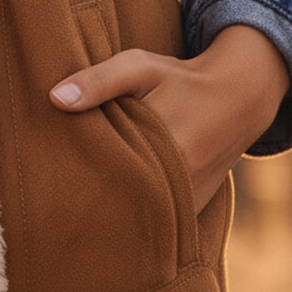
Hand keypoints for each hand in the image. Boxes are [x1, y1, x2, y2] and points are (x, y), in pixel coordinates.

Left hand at [49, 25, 290, 212]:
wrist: (237, 98)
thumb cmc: (178, 79)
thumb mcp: (139, 68)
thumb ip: (98, 80)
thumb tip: (55, 98)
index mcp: (162, 146)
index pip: (108, 176)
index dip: (79, 182)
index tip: (53, 185)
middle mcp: (180, 181)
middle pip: (123, 204)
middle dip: (92, 205)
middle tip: (58, 207)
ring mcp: (190, 200)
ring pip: (142, 219)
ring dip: (115, 217)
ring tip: (79, 218)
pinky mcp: (194, 207)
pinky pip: (160, 223)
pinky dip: (138, 220)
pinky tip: (112, 217)